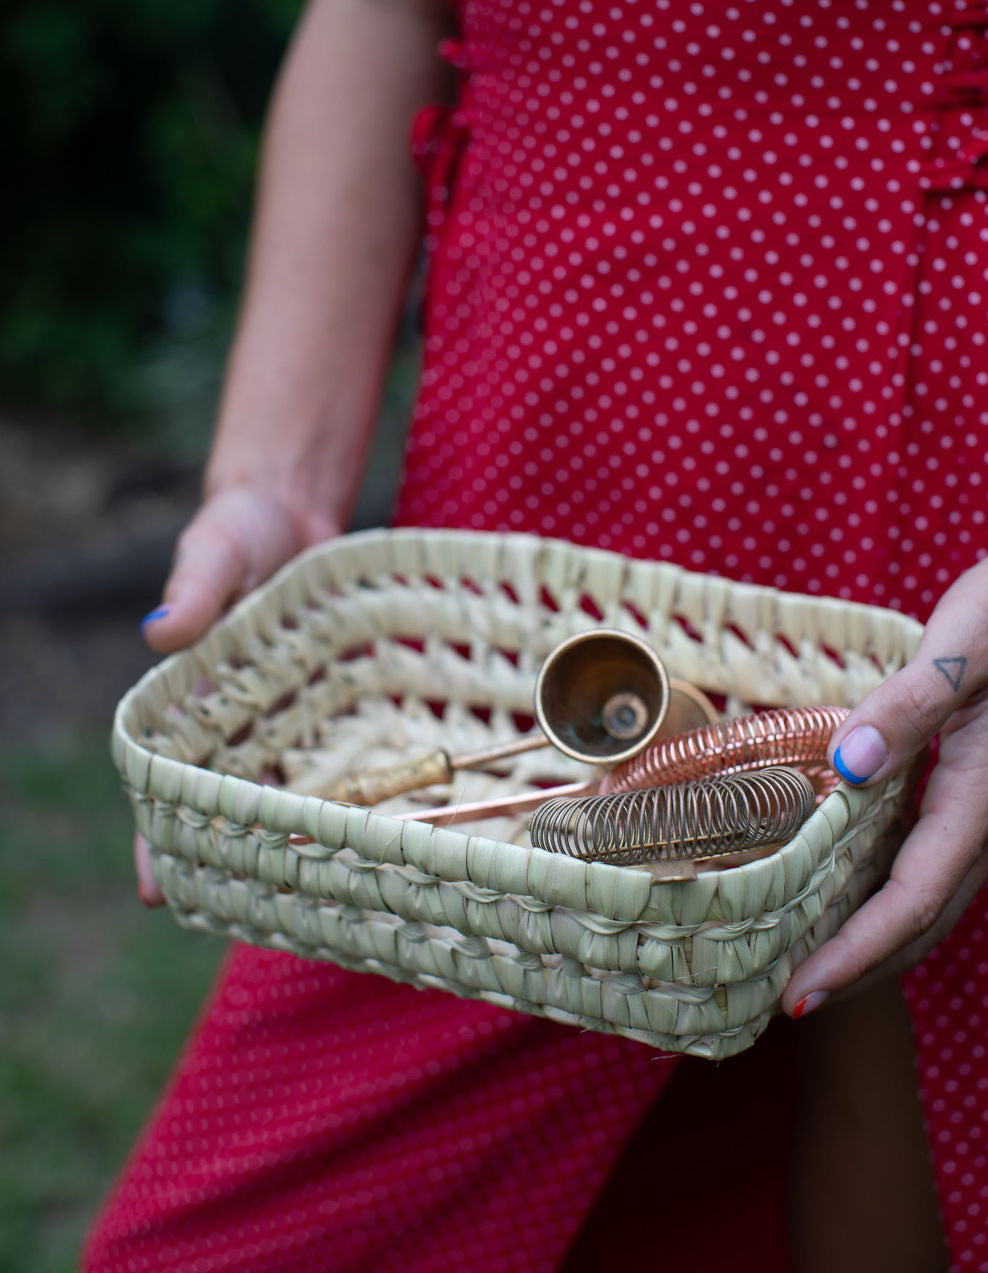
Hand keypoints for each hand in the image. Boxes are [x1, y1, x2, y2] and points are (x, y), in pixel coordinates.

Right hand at [135, 484, 339, 904]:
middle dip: (244, 860)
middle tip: (267, 913)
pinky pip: (353, 752)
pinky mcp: (340, 705)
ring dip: (315, 837)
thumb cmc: (238, 529)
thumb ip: (195, 590)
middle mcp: (241, 725)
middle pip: (235, 807)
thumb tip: (161, 633)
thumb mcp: (213, 550)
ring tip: (340, 888)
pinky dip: (367, 785)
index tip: (157, 893)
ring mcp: (293, 720)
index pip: (163, 779)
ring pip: (299, 793)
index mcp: (190, 700)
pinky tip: (396, 820)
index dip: (156, 838)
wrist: (295, 507)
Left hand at [783, 546, 987, 1016]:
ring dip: (878, 940)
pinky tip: (855, 885)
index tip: (800, 995)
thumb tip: (850, 765)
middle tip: (791, 1000)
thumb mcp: (968, 642)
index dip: (856, 955)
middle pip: (925, 922)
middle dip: (859, 969)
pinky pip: (946, 868)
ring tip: (813, 958)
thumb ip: (910, 705)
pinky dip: (897, 897)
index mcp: (985, 794)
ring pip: (938, 901)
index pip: (912, 900)